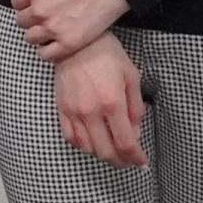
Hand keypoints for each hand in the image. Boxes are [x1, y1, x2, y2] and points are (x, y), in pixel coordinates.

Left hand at [7, 0, 128, 62]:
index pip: (16, 2)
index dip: (27, 1)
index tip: (39, 1)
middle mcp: (39, 10)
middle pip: (22, 21)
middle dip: (31, 17)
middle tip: (47, 13)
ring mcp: (53, 28)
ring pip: (31, 38)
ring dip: (38, 33)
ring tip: (53, 27)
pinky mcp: (68, 43)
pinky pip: (46, 54)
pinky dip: (48, 50)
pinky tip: (56, 41)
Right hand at [53, 34, 147, 167]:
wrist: (77, 42)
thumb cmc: (107, 54)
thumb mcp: (131, 76)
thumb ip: (135, 106)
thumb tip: (135, 131)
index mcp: (112, 102)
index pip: (125, 143)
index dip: (135, 157)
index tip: (141, 161)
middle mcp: (91, 111)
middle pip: (106, 151)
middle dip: (120, 161)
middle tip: (128, 160)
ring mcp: (74, 112)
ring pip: (87, 148)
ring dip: (102, 155)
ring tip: (112, 151)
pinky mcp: (62, 108)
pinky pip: (71, 137)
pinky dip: (83, 146)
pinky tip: (92, 142)